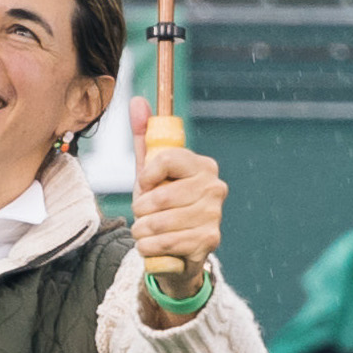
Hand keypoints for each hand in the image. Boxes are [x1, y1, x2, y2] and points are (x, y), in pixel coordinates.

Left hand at [128, 97, 225, 311]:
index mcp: (203, 165)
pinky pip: (164, 243)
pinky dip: (149, 248)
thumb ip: (144, 137)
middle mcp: (215, 187)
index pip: (165, 158)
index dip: (147, 175)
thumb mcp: (150, 173)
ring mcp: (214, 214)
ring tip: (147, 232)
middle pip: (160, 195)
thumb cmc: (162, 207)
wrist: (177, 251)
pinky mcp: (209, 241)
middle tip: (144, 215)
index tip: (146, 185)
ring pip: (159, 222)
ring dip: (142, 231)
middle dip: (141, 210)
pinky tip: (155, 246)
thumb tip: (138, 100)